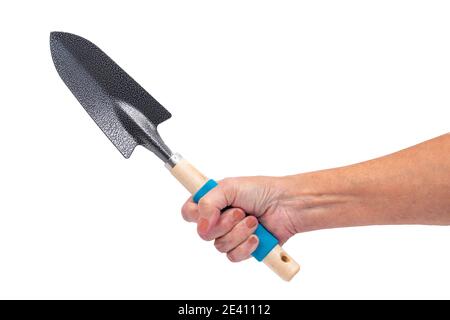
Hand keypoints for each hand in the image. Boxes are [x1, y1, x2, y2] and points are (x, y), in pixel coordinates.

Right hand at [181, 176, 298, 261]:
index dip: (195, 215)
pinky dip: (246, 246)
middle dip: (224, 223)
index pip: (189, 212)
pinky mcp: (244, 249)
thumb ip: (208, 203)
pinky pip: (233, 256)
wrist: (287, 205)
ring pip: (219, 245)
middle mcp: (219, 219)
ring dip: (239, 232)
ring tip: (254, 221)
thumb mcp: (229, 187)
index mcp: (212, 202)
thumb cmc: (261, 191)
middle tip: (241, 211)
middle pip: (203, 233)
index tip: (209, 211)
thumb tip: (201, 226)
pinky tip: (257, 236)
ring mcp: (231, 235)